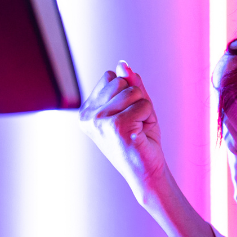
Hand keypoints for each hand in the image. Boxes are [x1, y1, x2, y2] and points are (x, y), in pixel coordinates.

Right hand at [78, 61, 166, 199]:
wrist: (146, 172)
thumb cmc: (141, 140)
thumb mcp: (135, 106)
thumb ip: (129, 84)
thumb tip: (122, 64)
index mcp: (87, 111)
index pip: (111, 77)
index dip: (127, 93)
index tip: (126, 117)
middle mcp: (88, 116)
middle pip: (121, 81)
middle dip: (136, 99)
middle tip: (134, 124)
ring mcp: (99, 121)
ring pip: (133, 91)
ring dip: (143, 109)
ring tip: (137, 129)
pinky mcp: (116, 126)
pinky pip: (143, 104)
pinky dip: (149, 117)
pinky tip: (140, 134)